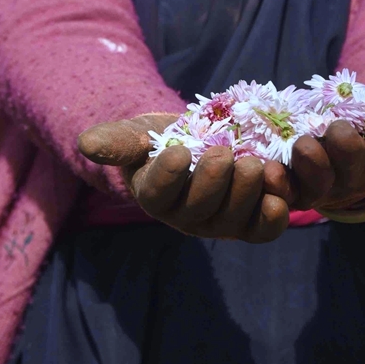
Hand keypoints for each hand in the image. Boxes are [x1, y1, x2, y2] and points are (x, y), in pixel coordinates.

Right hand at [78, 113, 288, 242]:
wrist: (199, 140)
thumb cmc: (161, 139)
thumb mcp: (138, 134)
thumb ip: (117, 140)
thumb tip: (85, 143)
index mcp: (156, 196)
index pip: (158, 194)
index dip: (167, 176)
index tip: (175, 151)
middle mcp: (189, 216)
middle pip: (201, 211)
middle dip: (213, 183)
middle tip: (224, 154)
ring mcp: (222, 221)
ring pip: (234, 220)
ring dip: (247, 195)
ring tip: (256, 166)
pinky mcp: (252, 219)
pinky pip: (262, 229)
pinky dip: (273, 216)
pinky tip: (279, 197)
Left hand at [264, 71, 364, 212]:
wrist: (330, 138)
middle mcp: (355, 175)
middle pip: (352, 166)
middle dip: (346, 148)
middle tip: (338, 129)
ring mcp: (321, 184)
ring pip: (316, 184)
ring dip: (311, 165)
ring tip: (304, 145)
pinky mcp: (290, 187)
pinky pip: (282, 193)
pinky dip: (275, 184)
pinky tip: (268, 169)